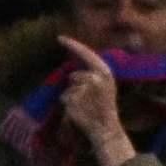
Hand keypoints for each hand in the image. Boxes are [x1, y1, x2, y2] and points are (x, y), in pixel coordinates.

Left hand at [54, 36, 138, 165]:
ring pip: (67, 88)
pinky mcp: (73, 100)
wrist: (106, 127)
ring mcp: (83, 89)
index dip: (72, 45)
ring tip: (84, 106)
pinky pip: (63, 99)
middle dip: (75, 85)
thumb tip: (73, 71)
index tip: (59, 38)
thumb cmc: (104, 107)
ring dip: (71, 97)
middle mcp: (94, 78)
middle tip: (86, 100)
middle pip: (73, 75)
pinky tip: (78, 111)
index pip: (86, 54)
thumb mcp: (105, 85)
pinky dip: (67, 105)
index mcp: (105, 72)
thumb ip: (92, 75)